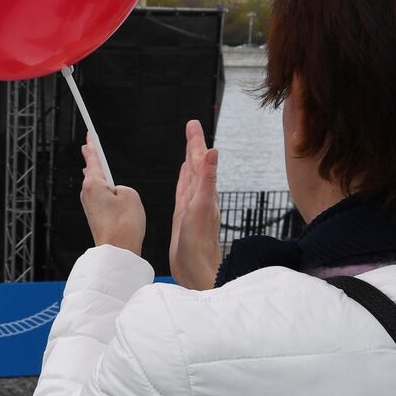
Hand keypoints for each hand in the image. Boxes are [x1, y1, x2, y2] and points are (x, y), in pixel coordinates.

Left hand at [79, 136, 143, 254]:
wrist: (118, 251)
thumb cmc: (124, 225)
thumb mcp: (131, 195)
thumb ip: (123, 187)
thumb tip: (116, 193)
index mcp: (93, 184)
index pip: (93, 158)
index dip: (92, 145)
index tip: (89, 135)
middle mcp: (87, 194)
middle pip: (91, 170)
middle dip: (91, 158)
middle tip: (87, 145)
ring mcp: (90, 206)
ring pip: (95, 184)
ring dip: (97, 174)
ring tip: (93, 162)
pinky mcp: (95, 216)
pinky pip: (99, 196)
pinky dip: (102, 188)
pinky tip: (103, 186)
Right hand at [170, 119, 221, 290]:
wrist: (196, 271)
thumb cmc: (198, 244)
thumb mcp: (200, 207)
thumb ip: (207, 180)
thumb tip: (212, 152)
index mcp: (204, 192)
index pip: (199, 161)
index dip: (195, 142)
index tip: (193, 124)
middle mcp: (200, 196)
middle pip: (196, 165)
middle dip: (193, 146)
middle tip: (191, 127)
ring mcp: (193, 206)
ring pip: (191, 177)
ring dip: (189, 162)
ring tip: (188, 149)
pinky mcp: (185, 216)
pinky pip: (184, 192)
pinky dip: (183, 181)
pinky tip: (183, 178)